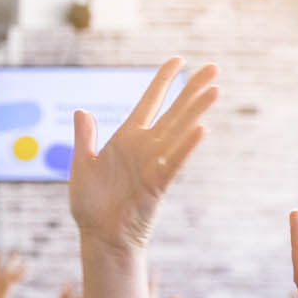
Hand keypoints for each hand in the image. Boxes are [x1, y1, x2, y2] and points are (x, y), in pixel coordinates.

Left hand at [0, 251, 25, 297]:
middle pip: (7, 265)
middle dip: (10, 259)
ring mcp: (6, 281)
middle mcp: (1, 277)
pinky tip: (27, 270)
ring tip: (26, 262)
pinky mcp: (9, 285)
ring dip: (19, 266)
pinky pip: (16, 279)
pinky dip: (22, 274)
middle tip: (14, 251)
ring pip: (13, 271)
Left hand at [68, 58, 219, 252]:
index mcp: (126, 139)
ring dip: (196, 110)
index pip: (149, 101)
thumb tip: (82, 111)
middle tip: (214, 66)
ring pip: (179, 131)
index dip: (163, 80)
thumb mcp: (81, 166)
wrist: (99, 237)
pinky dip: (186, 146)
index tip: (179, 59)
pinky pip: (174, 162)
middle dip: (193, 88)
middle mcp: (144, 147)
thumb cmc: (91, 205)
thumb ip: (84, 138)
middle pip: (174, 110)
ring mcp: (153, 164)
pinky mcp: (156, 184)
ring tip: (216, 89)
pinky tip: (201, 128)